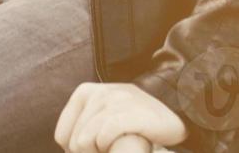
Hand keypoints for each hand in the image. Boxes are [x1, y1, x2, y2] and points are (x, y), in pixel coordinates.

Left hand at [54, 82, 187, 152]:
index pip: (62, 135)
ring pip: (85, 140)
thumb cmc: (135, 121)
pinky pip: (104, 135)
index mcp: (85, 92)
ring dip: (100, 152)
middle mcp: (99, 92)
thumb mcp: (103, 115)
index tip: (97, 151)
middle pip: (74, 142)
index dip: (76, 152)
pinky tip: (124, 142)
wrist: (176, 112)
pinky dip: (109, 145)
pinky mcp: (131, 111)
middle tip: (109, 150)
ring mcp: (116, 99)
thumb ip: (83, 125)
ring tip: (116, 148)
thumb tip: (67, 147)